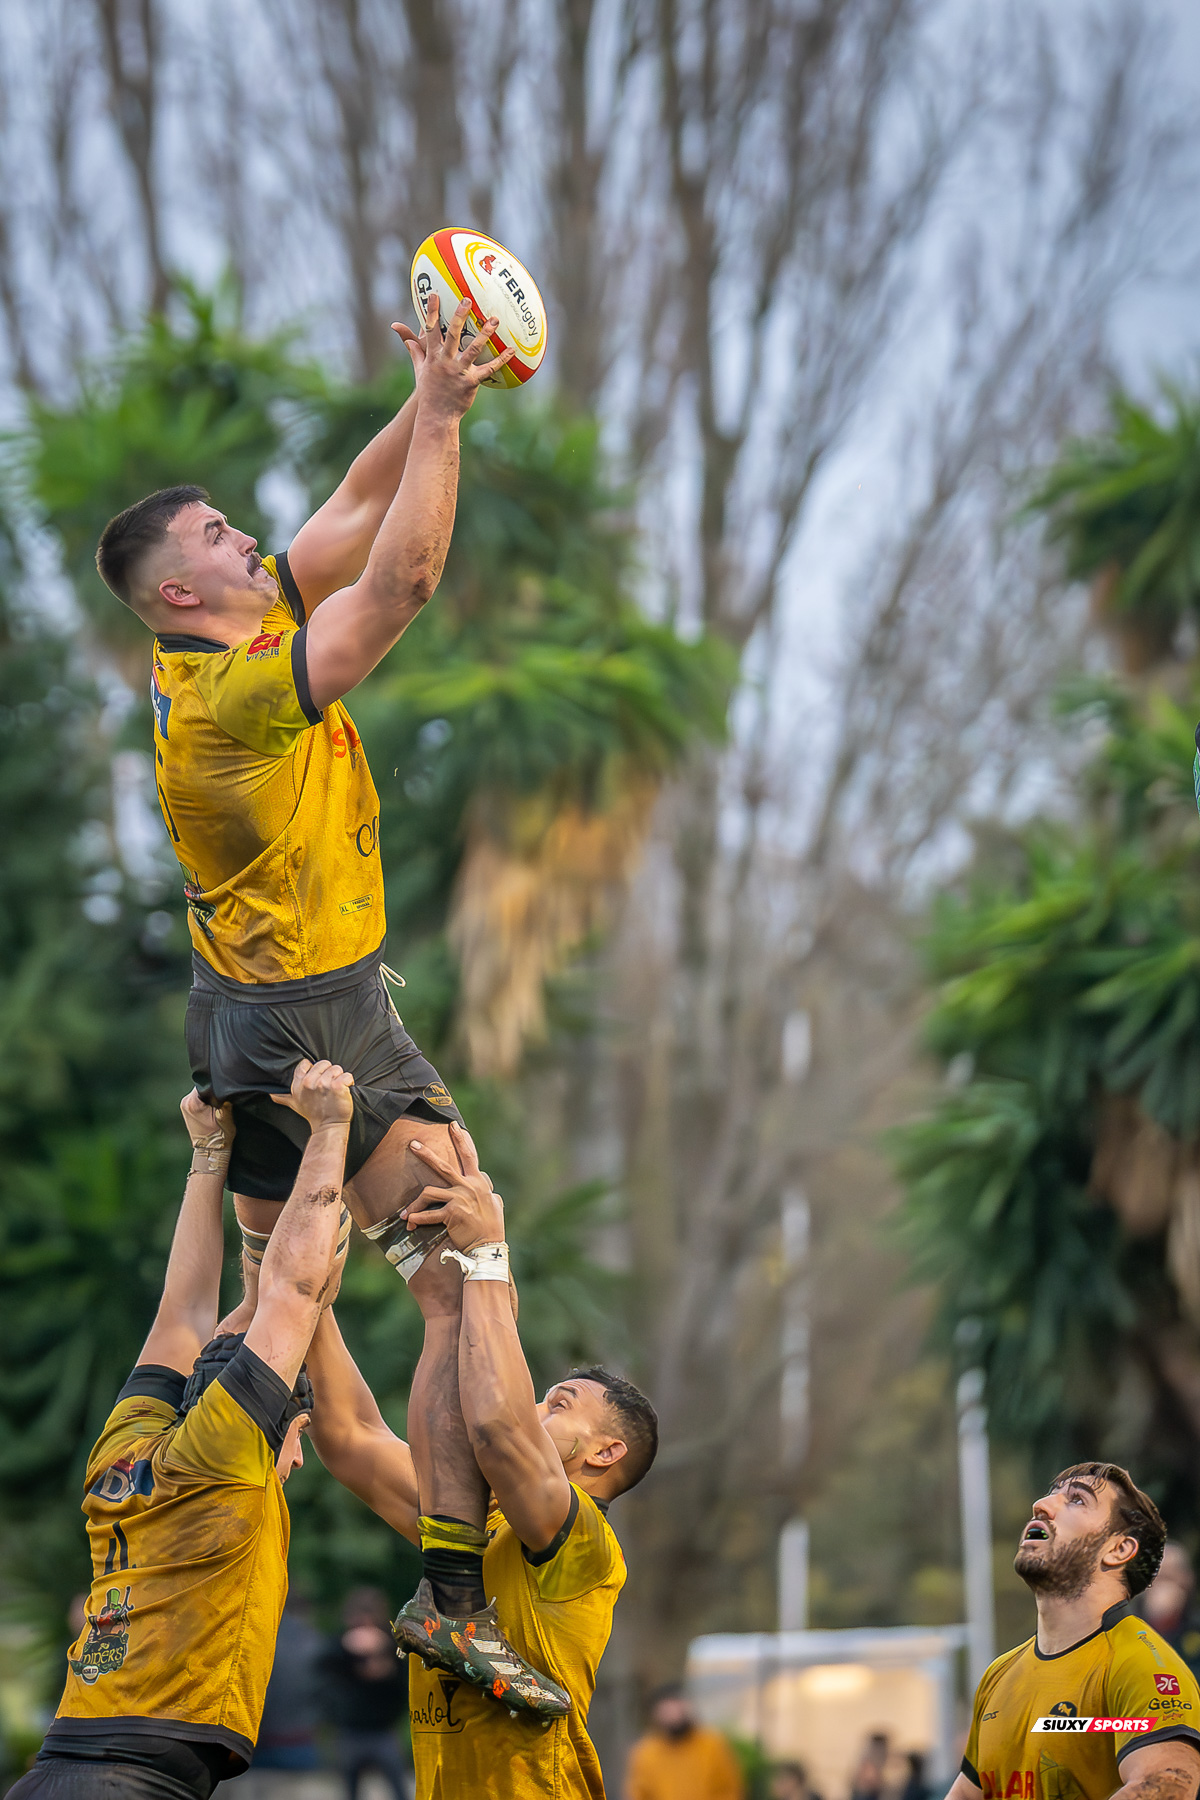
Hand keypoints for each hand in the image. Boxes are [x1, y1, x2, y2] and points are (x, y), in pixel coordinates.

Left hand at [180, 1089, 233, 1151]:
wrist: (210, 1149)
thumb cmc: (219, 1135)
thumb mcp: (226, 1116)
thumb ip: (224, 1099)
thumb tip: (224, 1087)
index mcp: (193, 1103)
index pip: (205, 1083)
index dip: (216, 1085)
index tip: (222, 1093)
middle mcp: (186, 1102)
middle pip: (202, 1086)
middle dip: (211, 1091)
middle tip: (219, 1102)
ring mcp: (184, 1105)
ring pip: (199, 1091)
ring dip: (208, 1096)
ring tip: (215, 1107)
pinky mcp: (186, 1108)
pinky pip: (197, 1097)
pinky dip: (204, 1100)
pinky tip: (210, 1109)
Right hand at [271, 1059, 354, 1130]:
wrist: (328, 1126)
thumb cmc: (313, 1113)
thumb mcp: (294, 1104)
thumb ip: (282, 1096)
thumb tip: (269, 1093)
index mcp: (298, 1084)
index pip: (305, 1064)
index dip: (314, 1070)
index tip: (316, 1081)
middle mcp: (309, 1082)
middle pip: (324, 1064)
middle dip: (329, 1074)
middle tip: (327, 1089)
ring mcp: (323, 1084)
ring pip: (337, 1068)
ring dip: (339, 1078)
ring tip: (335, 1091)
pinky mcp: (337, 1086)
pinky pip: (347, 1076)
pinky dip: (349, 1082)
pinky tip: (343, 1092)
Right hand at [391, 293, 513, 419]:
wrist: (436, 416)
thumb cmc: (429, 392)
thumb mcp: (419, 371)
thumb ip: (415, 351)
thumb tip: (403, 336)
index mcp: (432, 357)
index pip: (430, 330)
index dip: (431, 312)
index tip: (433, 294)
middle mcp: (445, 362)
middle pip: (452, 335)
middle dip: (459, 316)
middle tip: (467, 300)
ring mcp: (458, 372)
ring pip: (473, 349)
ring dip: (484, 334)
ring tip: (494, 319)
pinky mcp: (471, 383)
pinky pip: (488, 369)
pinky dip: (501, 360)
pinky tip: (511, 350)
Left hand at [403, 1121, 505, 1249]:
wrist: (488, 1246)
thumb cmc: (492, 1226)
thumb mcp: (495, 1204)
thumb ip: (489, 1193)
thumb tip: (489, 1188)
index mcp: (479, 1182)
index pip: (469, 1156)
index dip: (461, 1139)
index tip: (452, 1125)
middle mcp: (469, 1187)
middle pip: (443, 1166)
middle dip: (426, 1154)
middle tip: (413, 1144)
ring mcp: (459, 1199)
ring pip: (429, 1192)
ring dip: (414, 1204)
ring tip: (405, 1213)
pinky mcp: (452, 1213)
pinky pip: (429, 1214)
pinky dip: (418, 1219)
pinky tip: (410, 1222)